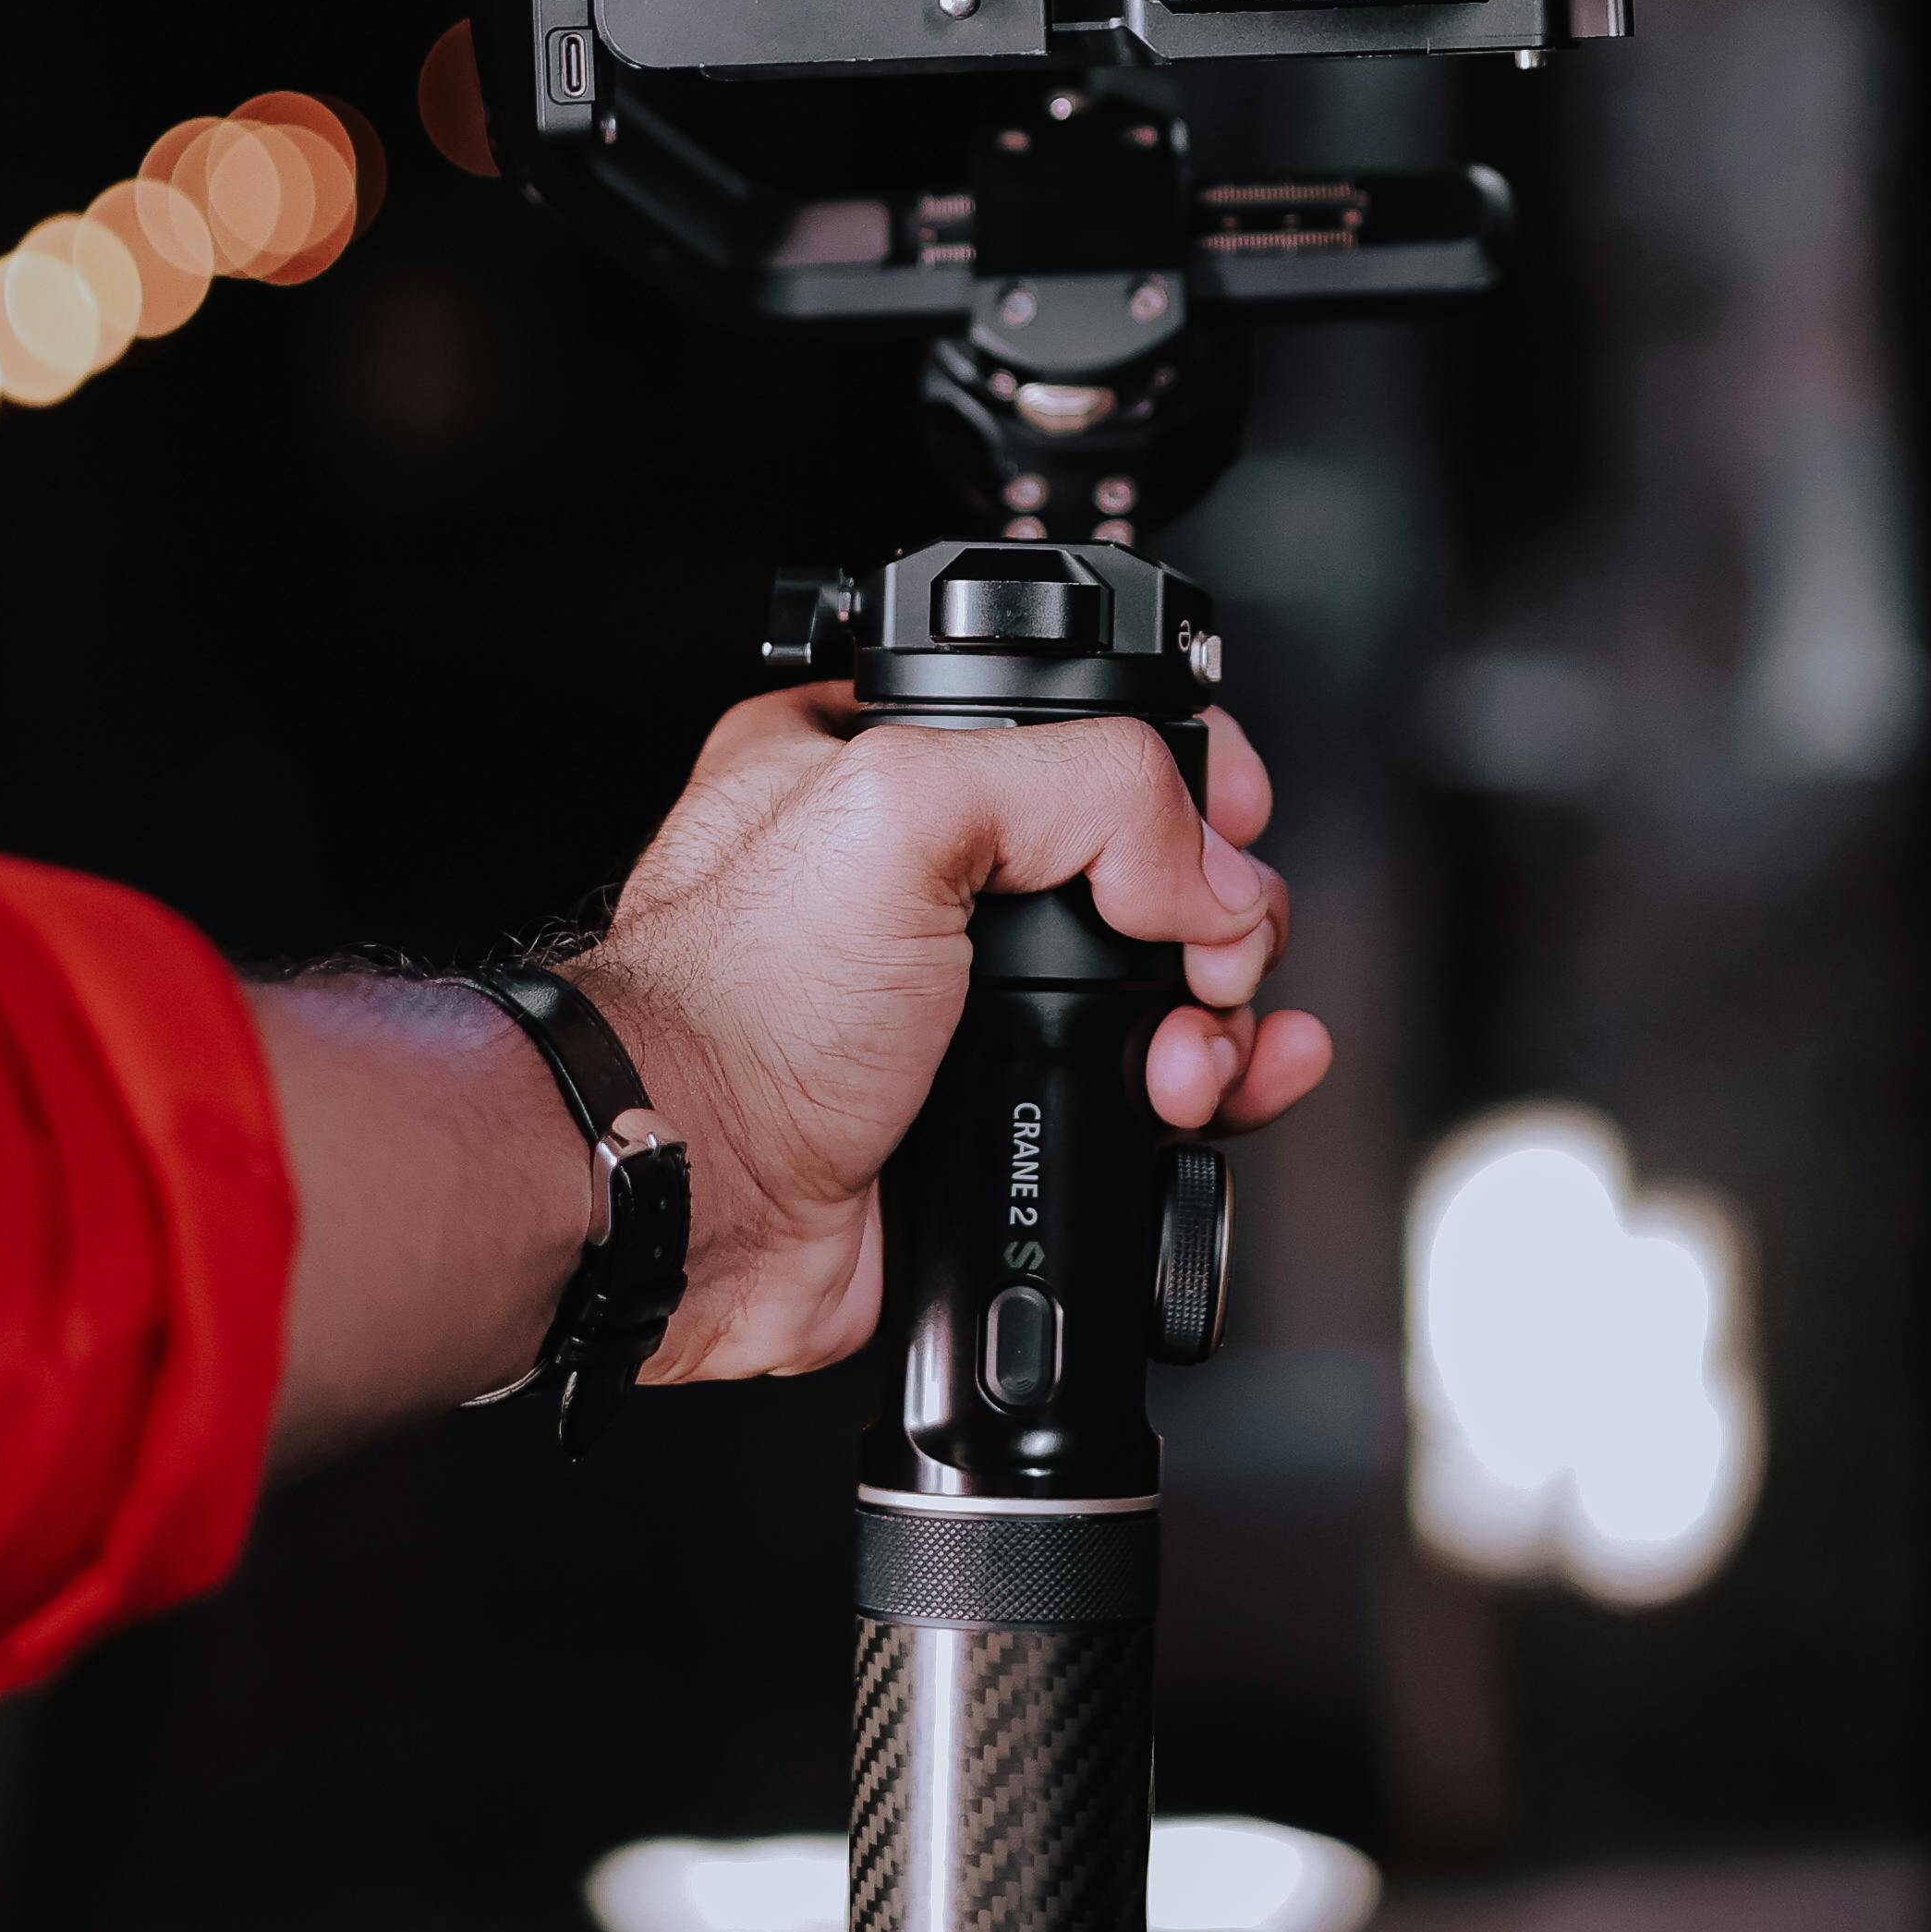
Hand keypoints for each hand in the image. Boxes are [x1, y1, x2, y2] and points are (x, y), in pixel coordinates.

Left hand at [574, 686, 1331, 1383]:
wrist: (695, 1204)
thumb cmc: (733, 1011)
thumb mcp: (903, 811)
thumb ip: (1083, 788)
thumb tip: (1207, 873)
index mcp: (883, 762)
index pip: (1078, 727)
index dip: (1176, 772)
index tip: (1227, 820)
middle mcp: (930, 876)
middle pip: (1142, 862)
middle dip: (1211, 914)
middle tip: (1210, 956)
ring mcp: (966, 1001)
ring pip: (1156, 981)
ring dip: (1219, 1013)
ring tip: (1199, 1049)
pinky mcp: (996, 1106)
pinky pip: (1139, 1085)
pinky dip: (1211, 1084)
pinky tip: (1235, 1085)